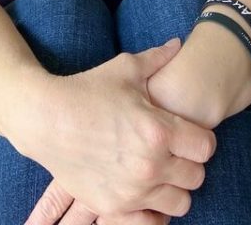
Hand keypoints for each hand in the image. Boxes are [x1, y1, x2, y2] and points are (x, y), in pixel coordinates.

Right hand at [19, 39, 214, 223]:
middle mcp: (150, 166)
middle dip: (189, 162)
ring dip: (174, 186)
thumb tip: (178, 43)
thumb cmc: (86, 91)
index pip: (206, 147)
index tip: (187, 132)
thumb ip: (158, 58)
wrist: (44, 119)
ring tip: (159, 170)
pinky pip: (153, 220)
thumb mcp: (125, 69)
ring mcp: (132, 191)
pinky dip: (153, 207)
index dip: (200, 137)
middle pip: (197, 177)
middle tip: (173, 150)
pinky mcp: (114, 207)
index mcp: (159, 131)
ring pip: (180, 203)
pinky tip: (143, 188)